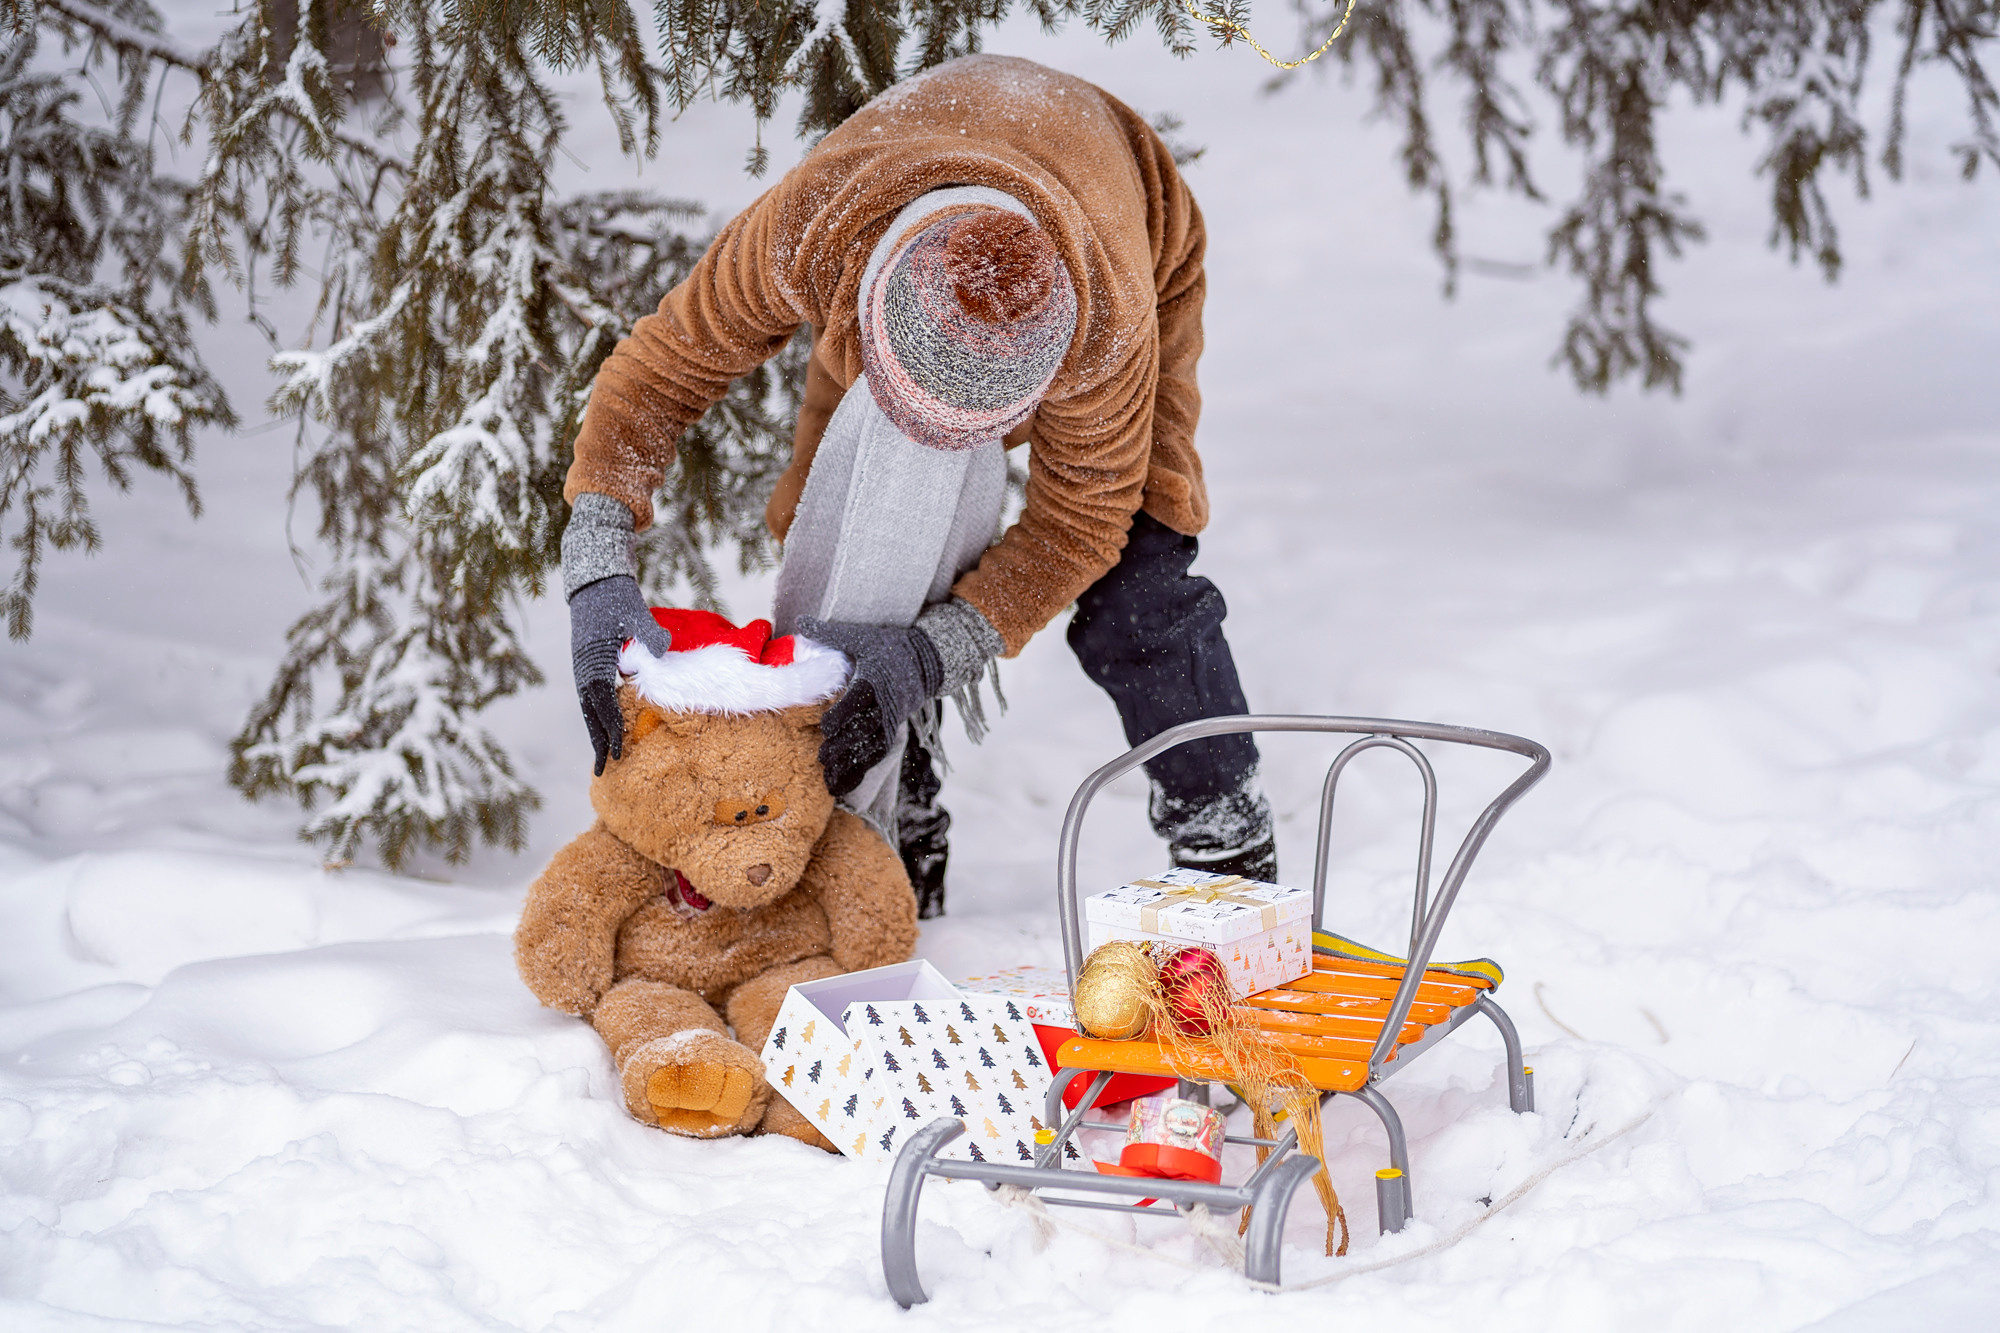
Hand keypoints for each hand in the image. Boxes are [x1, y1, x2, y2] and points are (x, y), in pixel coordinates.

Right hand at [569, 575, 670, 774]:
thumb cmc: (617, 596)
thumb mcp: (634, 610)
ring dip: (596, 732)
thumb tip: (662, 647)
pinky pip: (593, 698)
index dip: (609, 724)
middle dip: (597, 739)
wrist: (596, 582)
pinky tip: (608, 729)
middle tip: (604, 768)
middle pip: (589, 711)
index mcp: (592, 658)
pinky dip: (599, 716)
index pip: (600, 700)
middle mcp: (584, 667)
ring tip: (603, 757)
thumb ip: (647, 631)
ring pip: (589, 707)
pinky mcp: (590, 665)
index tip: (617, 748)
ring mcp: (585, 667)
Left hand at [796, 617, 942, 796]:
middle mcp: (886, 703)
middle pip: (865, 729)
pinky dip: (859, 771)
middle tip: (821, 756)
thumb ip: (830, 632)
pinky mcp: (892, 730)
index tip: (825, 725)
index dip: (843, 714)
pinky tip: (840, 785)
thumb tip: (800, 621)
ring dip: (850, 764)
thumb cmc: (889, 646)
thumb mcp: (862, 635)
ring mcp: (891, 719)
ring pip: (871, 748)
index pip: (860, 698)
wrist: (927, 660)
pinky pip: (876, 755)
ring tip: (828, 778)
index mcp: (876, 678)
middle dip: (843, 744)